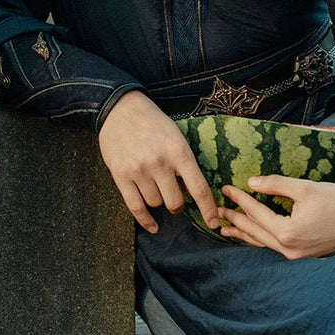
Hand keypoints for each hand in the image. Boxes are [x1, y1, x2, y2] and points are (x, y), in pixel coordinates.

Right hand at [97, 91, 218, 233]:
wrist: (121, 109)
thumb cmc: (153, 123)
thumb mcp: (177, 136)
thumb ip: (184, 162)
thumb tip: (193, 192)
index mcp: (179, 151)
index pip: (198, 188)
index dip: (208, 209)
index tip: (213, 222)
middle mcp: (160, 163)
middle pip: (175, 202)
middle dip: (178, 204)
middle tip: (174, 195)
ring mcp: (139, 170)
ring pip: (156, 203)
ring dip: (159, 200)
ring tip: (154, 185)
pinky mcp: (120, 176)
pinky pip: (135, 207)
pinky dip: (145, 220)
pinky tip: (152, 225)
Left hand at [216, 177, 334, 259]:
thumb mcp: (306, 188)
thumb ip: (277, 185)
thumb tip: (252, 182)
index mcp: (287, 232)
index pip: (256, 213)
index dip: (240, 199)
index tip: (226, 188)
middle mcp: (288, 249)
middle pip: (254, 232)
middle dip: (235, 220)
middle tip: (218, 211)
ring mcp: (295, 256)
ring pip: (262, 244)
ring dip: (243, 235)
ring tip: (225, 230)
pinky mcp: (302, 256)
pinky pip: (273, 248)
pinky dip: (259, 241)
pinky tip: (251, 238)